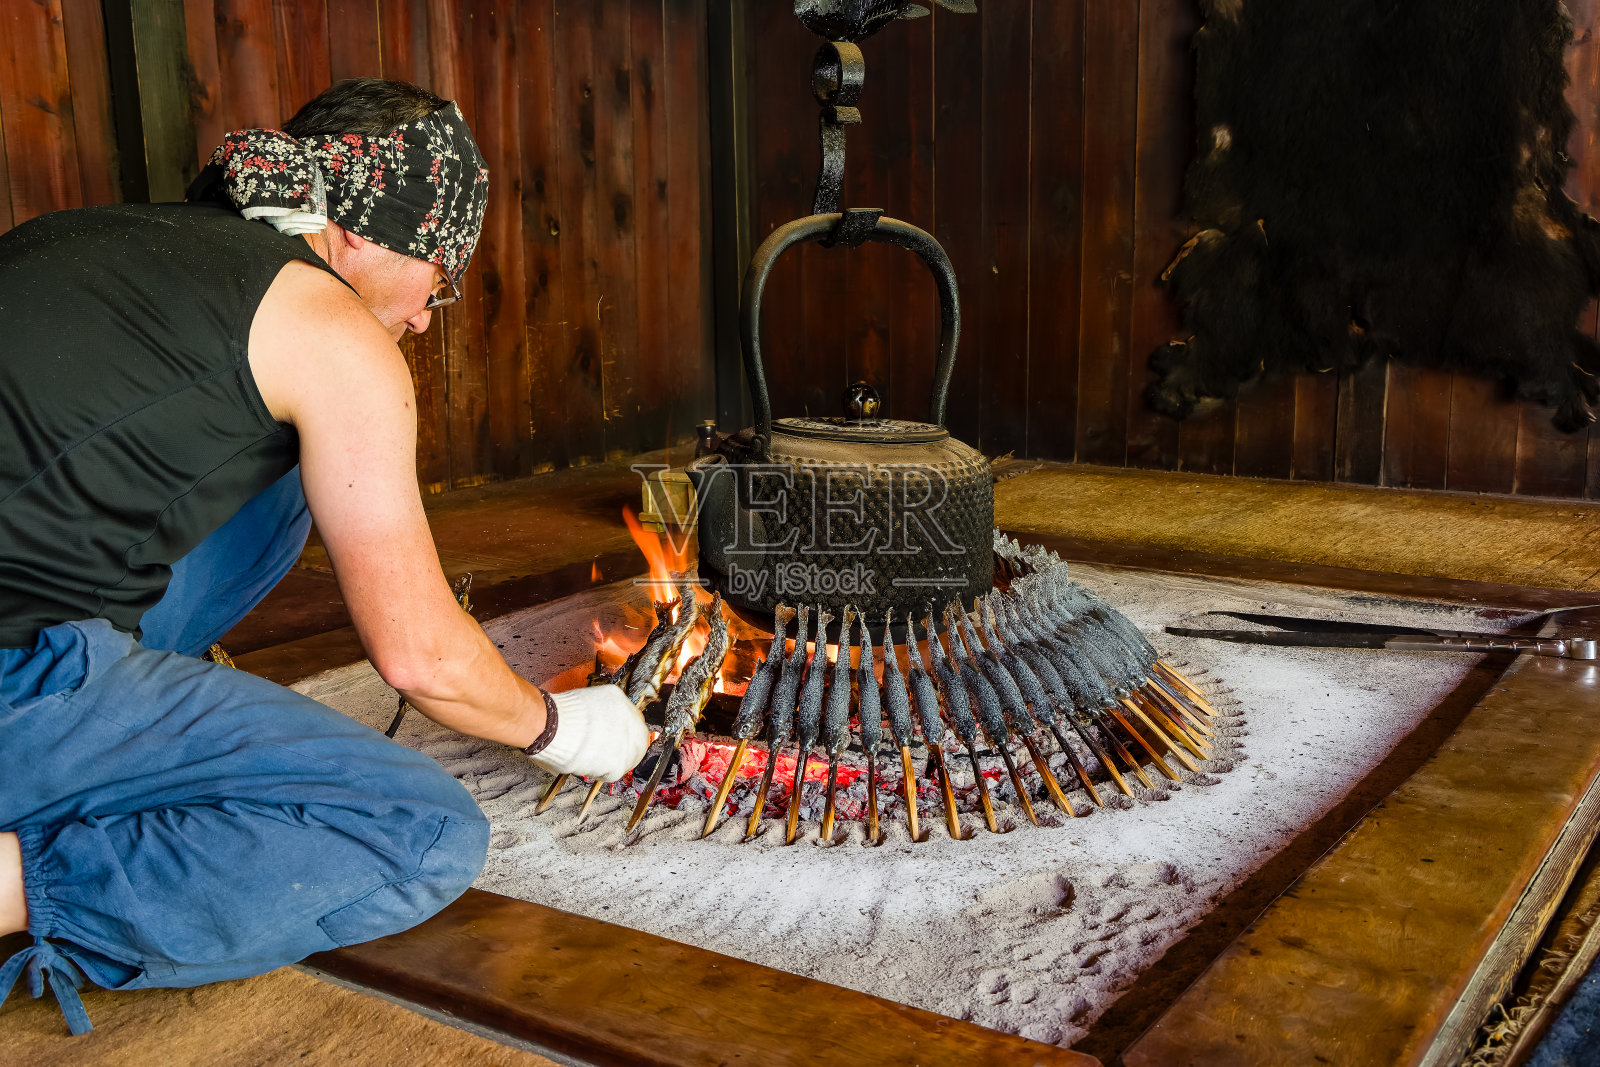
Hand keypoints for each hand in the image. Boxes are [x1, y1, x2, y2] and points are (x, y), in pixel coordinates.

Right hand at [527, 685, 649, 780]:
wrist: (551, 727)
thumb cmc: (556, 715)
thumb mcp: (582, 701)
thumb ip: (596, 712)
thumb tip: (595, 725)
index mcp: (616, 698)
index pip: (630, 717)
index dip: (621, 730)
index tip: (612, 737)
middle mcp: (628, 717)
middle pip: (638, 738)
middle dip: (625, 747)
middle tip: (608, 754)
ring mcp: (627, 740)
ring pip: (630, 757)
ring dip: (614, 760)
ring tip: (593, 760)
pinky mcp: (619, 762)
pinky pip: (615, 772)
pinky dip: (601, 773)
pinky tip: (587, 766)